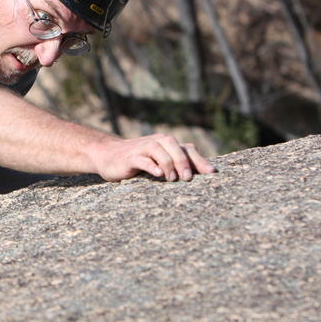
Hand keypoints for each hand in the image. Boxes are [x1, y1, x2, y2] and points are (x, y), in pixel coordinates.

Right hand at [92, 133, 215, 181]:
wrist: (108, 155)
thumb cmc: (139, 161)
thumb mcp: (159, 162)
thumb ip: (178, 165)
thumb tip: (203, 175)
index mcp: (167, 144)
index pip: (187, 149)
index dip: (200, 161)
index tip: (211, 174)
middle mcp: (156, 142)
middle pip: (174, 145)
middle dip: (183, 161)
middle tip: (188, 179)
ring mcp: (141, 148)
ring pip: (158, 150)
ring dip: (168, 163)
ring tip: (171, 179)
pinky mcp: (129, 157)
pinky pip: (141, 159)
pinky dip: (151, 165)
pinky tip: (157, 174)